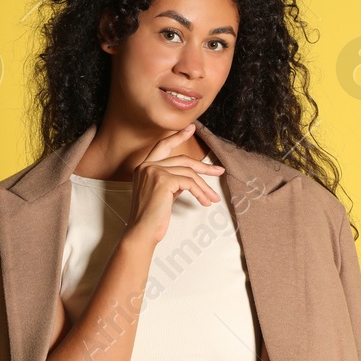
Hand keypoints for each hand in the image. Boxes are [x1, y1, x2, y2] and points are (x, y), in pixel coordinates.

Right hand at [123, 124, 225, 246]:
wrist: (142, 232)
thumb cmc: (152, 218)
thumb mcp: (162, 194)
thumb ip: (172, 181)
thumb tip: (189, 178)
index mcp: (143, 167)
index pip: (162, 146)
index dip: (177, 137)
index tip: (190, 128)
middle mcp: (146, 166)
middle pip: (182, 159)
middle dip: (203, 166)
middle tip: (219, 170)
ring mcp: (154, 171)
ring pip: (188, 172)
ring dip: (204, 187)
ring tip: (213, 198)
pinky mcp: (163, 180)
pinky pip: (189, 183)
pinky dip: (200, 192)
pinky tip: (204, 202)